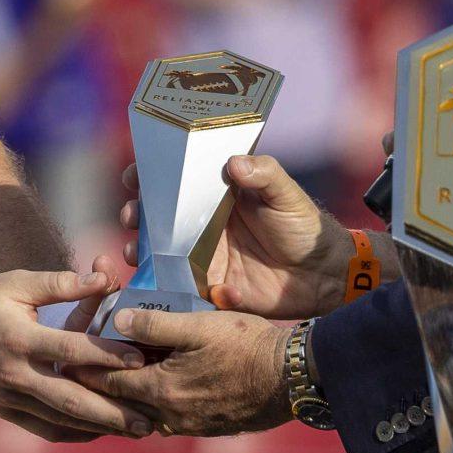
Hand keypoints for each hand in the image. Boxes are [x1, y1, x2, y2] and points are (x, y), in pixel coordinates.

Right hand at [0, 271, 154, 441]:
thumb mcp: (14, 284)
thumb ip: (60, 284)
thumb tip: (104, 277)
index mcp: (19, 338)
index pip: (72, 349)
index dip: (109, 355)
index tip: (142, 360)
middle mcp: (16, 374)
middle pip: (72, 400)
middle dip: (114, 413)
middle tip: (150, 421)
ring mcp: (9, 398)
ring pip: (61, 421)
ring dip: (101, 428)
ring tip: (137, 432)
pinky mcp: (5, 411)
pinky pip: (44, 428)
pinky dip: (74, 433)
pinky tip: (100, 432)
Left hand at [73, 307, 290, 436]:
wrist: (293, 377)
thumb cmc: (248, 345)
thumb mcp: (199, 325)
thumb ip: (155, 323)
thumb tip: (116, 318)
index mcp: (161, 390)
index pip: (106, 383)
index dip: (82, 369)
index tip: (61, 361)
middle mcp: (170, 416)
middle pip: (119, 405)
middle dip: (96, 390)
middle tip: (74, 375)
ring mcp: (189, 426)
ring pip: (142, 415)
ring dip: (124, 400)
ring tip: (107, 384)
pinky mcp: (206, 428)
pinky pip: (166, 419)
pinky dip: (149, 407)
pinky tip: (151, 392)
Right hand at [122, 154, 347, 317]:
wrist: (322, 275)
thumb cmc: (304, 227)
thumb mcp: (286, 194)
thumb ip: (264, 174)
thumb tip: (234, 162)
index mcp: (216, 197)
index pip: (174, 182)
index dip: (148, 177)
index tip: (134, 177)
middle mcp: (202, 226)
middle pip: (156, 218)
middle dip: (135, 215)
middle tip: (131, 216)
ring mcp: (203, 257)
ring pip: (158, 254)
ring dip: (141, 251)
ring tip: (135, 251)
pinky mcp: (210, 287)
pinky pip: (182, 289)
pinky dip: (173, 288)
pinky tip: (179, 285)